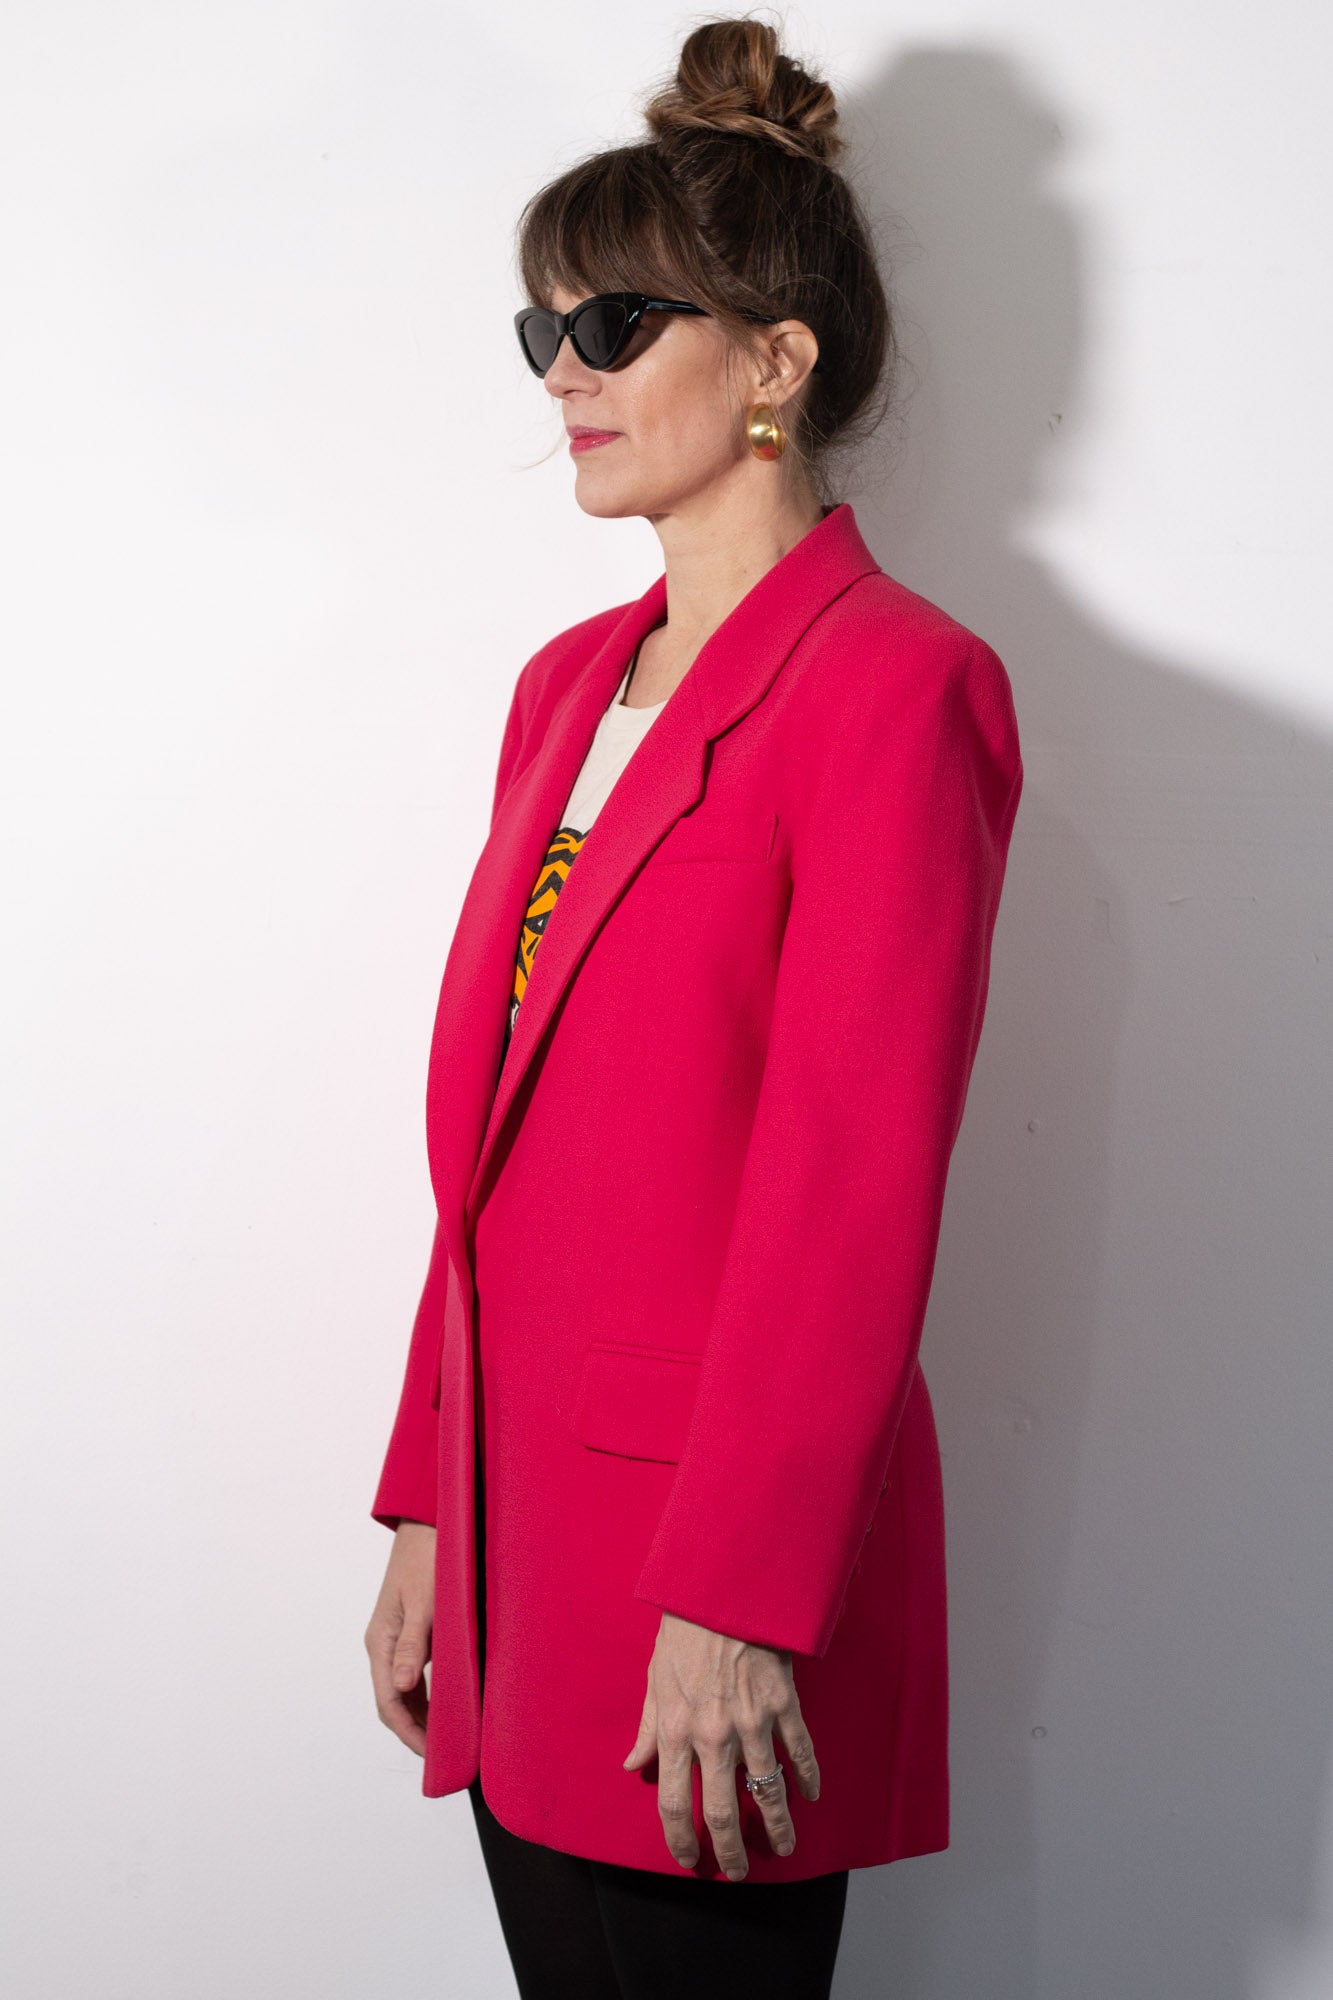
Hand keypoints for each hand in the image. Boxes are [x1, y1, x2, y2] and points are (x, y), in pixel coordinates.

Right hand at [364, 1520, 435, 1756]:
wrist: (429, 1522)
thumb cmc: (428, 1557)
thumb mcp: (425, 1601)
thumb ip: (414, 1644)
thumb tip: (403, 1685)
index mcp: (381, 1641)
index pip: (390, 1703)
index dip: (411, 1733)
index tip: (434, 1756)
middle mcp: (384, 1644)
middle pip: (394, 1702)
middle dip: (415, 1733)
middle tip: (445, 1758)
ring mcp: (395, 1639)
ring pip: (403, 1691)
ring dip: (421, 1717)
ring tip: (448, 1740)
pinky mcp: (410, 1631)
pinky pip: (413, 1674)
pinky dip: (427, 1695)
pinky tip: (447, 1705)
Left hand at [622, 1611, 820, 1878]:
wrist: (724, 1588)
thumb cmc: (685, 1629)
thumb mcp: (655, 1678)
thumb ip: (648, 1728)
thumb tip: (634, 1765)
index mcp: (676, 1730)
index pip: (674, 1804)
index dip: (680, 1840)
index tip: (689, 1860)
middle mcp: (713, 1735)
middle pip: (722, 1813)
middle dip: (730, 1851)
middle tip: (736, 1872)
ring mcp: (751, 1722)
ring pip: (767, 1792)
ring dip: (777, 1827)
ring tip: (783, 1848)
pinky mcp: (783, 1703)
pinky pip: (798, 1752)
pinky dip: (806, 1778)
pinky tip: (810, 1797)